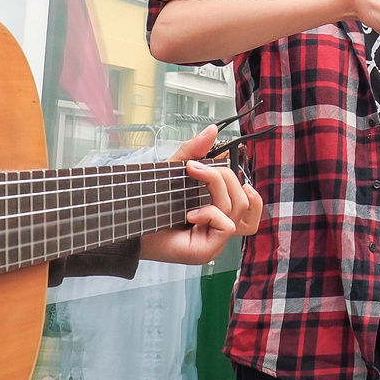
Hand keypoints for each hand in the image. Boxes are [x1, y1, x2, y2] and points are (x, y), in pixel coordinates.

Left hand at [140, 125, 263, 264]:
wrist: (129, 220)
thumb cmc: (151, 200)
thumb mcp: (175, 171)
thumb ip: (194, 151)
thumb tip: (213, 129)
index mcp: (216, 210)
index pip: (250, 203)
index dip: (246, 185)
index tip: (225, 162)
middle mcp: (218, 226)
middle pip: (243, 200)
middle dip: (222, 178)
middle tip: (195, 170)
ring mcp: (214, 239)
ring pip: (236, 209)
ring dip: (215, 191)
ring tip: (191, 188)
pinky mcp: (207, 249)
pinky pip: (226, 225)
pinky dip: (210, 213)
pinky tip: (190, 214)